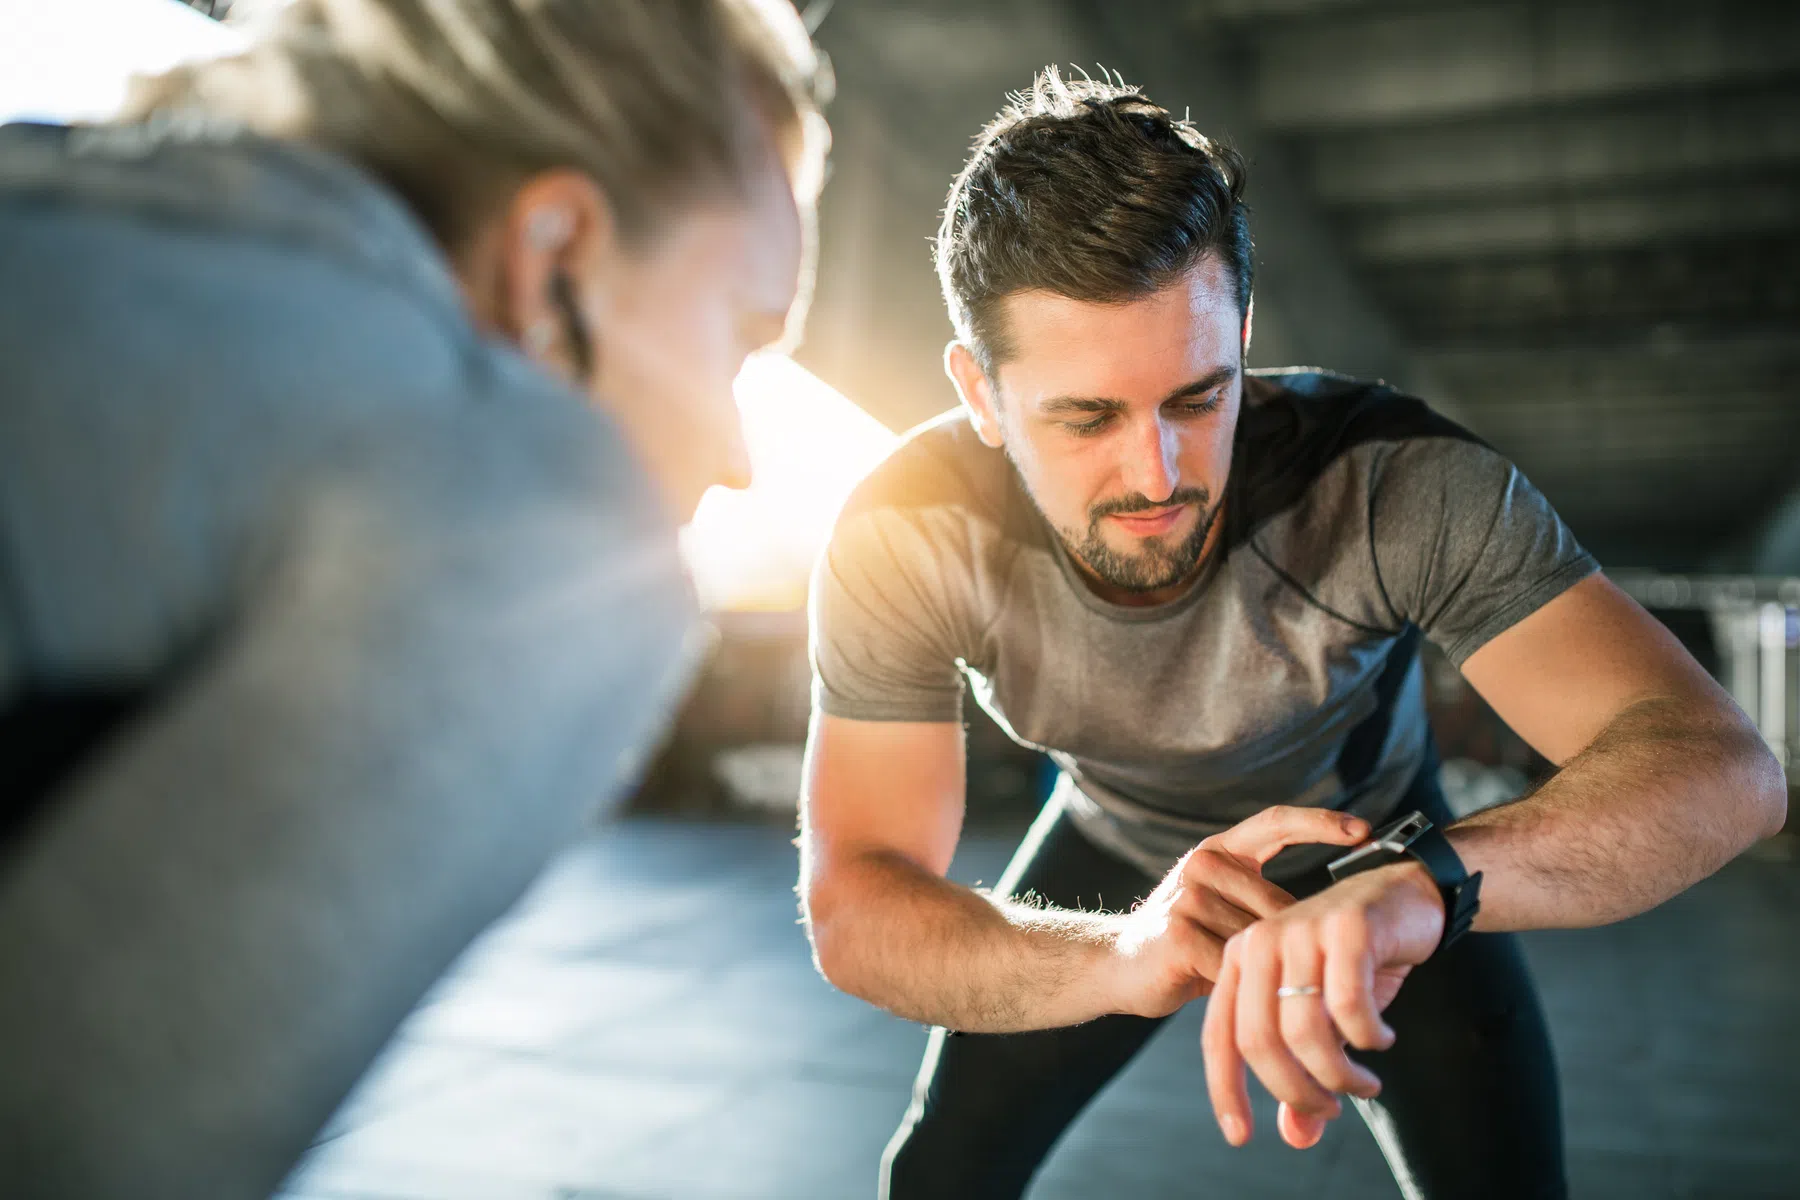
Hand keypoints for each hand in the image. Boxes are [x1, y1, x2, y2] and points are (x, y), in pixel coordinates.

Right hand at [1109, 807, 1371, 1018]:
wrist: (1118, 966)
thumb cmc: (1187, 942)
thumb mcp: (1223, 909)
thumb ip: (1263, 902)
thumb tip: (1335, 916)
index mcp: (1218, 849)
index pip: (1275, 821)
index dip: (1320, 822)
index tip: (1365, 831)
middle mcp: (1202, 863)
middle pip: (1278, 904)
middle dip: (1289, 945)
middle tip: (1291, 973)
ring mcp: (1188, 895)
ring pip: (1260, 938)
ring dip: (1262, 969)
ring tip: (1249, 983)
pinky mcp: (1180, 932)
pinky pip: (1237, 964)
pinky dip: (1244, 986)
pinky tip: (1234, 994)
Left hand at [1201, 860, 1444, 1149]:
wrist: (1407, 895)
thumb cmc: (1357, 961)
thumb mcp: (1326, 1021)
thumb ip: (1307, 1074)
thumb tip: (1298, 1137)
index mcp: (1240, 961)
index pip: (1219, 1037)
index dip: (1226, 1090)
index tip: (1239, 1137)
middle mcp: (1260, 942)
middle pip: (1259, 1041)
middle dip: (1296, 1090)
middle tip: (1330, 1110)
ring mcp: (1302, 931)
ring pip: (1305, 1031)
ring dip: (1340, 1075)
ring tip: (1366, 1084)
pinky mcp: (1347, 928)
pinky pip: (1350, 1006)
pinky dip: (1368, 1037)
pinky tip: (1382, 1039)